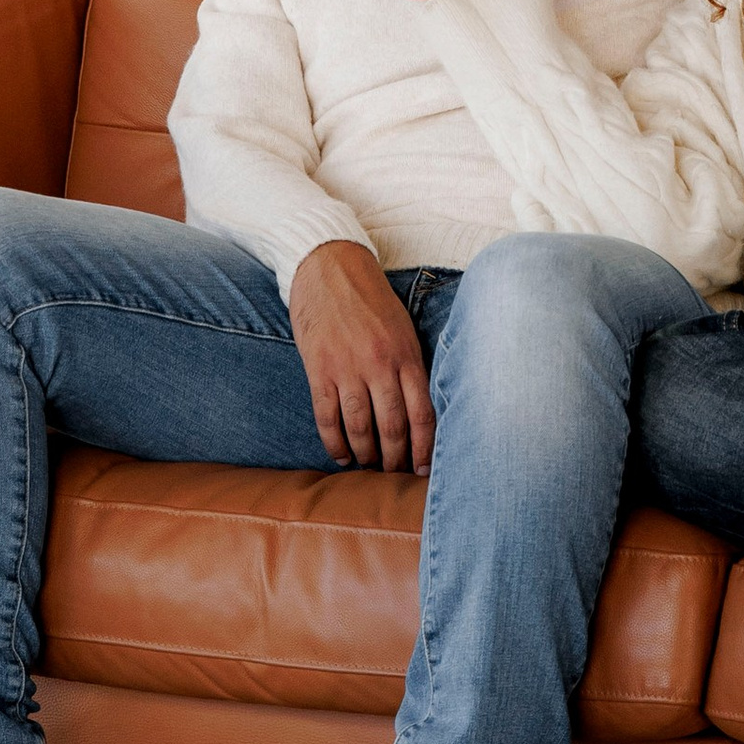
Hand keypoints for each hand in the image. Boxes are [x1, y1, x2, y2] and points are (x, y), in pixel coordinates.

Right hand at [287, 241, 433, 472]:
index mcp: (406, 355)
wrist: (329, 268)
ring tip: (369, 467)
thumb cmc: (372, 300)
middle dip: (395, 459)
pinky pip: (327, 417)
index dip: (425, 449)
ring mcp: (347, 368)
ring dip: (365, 455)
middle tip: (395, 475)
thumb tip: (424, 412)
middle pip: (392, 427)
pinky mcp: (318, 369)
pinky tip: (341, 456)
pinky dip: (334, 443)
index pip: (422, 414)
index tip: (423, 470)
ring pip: (360, 427)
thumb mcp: (403, 328)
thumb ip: (412, 366)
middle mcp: (379, 364)